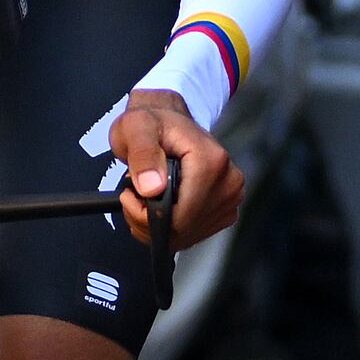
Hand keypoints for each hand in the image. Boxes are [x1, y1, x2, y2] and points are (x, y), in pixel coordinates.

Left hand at [106, 90, 243, 246]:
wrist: (168, 123)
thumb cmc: (152, 124)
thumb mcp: (136, 128)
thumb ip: (142, 155)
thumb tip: (152, 188)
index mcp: (212, 161)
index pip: (180, 215)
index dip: (147, 216)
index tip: (129, 196)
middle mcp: (229, 182)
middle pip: (183, 229)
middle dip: (149, 221)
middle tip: (132, 196)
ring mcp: (230, 198)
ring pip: (186, 236)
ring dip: (156, 226)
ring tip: (144, 198)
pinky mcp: (226, 211)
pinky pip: (192, 234)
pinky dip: (169, 228)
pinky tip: (159, 207)